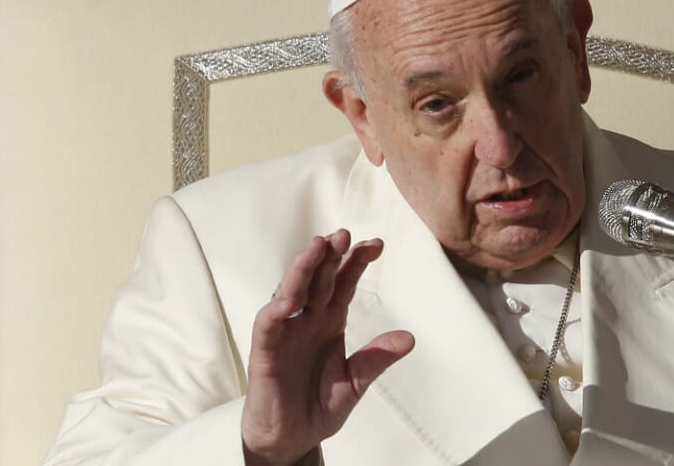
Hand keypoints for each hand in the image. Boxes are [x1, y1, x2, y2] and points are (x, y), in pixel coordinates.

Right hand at [241, 230, 415, 465]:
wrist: (291, 439)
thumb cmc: (319, 407)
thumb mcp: (355, 383)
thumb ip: (376, 359)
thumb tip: (409, 339)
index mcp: (330, 322)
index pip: (343, 283)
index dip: (356, 262)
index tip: (376, 244)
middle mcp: (307, 321)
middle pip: (318, 279)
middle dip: (330, 255)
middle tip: (344, 234)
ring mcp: (285, 333)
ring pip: (291, 291)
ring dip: (303, 269)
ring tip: (317, 248)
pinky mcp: (265, 352)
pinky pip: (268, 326)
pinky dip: (276, 310)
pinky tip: (289, 299)